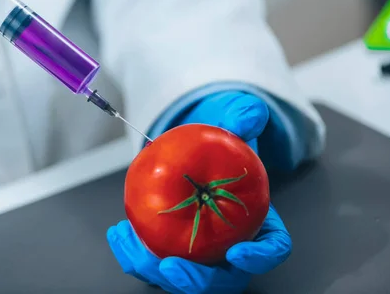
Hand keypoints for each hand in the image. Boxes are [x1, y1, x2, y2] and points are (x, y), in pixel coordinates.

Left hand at [108, 91, 291, 292]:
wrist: (193, 152)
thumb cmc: (219, 146)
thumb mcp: (230, 126)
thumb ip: (242, 119)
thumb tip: (252, 113)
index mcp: (258, 224)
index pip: (271, 249)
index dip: (258, 257)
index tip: (238, 252)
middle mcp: (231, 247)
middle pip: (222, 279)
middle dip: (197, 281)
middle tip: (172, 267)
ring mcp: (200, 255)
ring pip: (183, 279)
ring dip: (154, 270)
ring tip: (131, 243)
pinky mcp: (171, 253)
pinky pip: (153, 262)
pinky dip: (134, 253)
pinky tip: (119, 232)